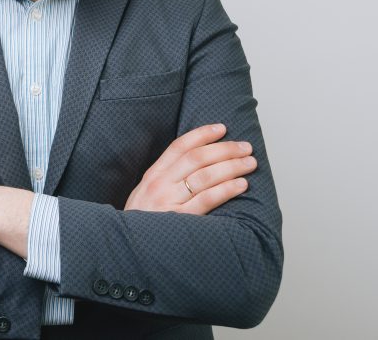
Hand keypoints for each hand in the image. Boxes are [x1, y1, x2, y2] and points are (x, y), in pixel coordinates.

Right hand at [124, 123, 255, 214]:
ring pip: (205, 176)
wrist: (128, 250)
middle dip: (225, 149)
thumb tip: (198, 163)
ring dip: (231, 166)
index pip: (179, 147)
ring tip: (249, 164)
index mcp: (153, 175)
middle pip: (197, 158)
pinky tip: (241, 185)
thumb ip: (166, 178)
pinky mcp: (180, 220)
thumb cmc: (142, 222)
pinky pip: (207, 200)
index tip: (222, 128)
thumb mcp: (146, 194)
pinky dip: (226, 190)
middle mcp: (160, 184)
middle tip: (245, 148)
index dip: (202, 134)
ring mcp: (169, 201)